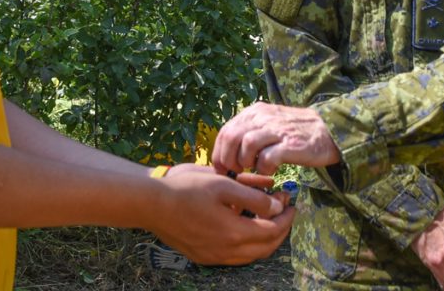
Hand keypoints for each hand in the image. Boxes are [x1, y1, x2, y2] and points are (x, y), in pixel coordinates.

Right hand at [148, 165, 295, 265]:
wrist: (152, 204)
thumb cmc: (186, 189)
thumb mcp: (223, 185)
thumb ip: (252, 197)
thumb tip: (275, 206)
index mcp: (234, 233)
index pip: (272, 231)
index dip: (286, 217)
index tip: (291, 203)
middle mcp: (226, 251)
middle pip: (265, 248)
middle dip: (280, 231)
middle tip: (285, 213)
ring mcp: (213, 257)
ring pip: (250, 255)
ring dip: (265, 240)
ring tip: (268, 220)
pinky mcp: (203, 257)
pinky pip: (234, 257)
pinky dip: (247, 245)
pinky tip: (244, 229)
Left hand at [211, 101, 339, 175]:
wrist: (328, 130)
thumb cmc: (294, 131)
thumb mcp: (268, 123)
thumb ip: (249, 132)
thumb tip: (227, 152)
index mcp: (254, 112)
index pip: (226, 130)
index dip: (219, 152)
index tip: (221, 167)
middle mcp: (263, 117)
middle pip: (232, 137)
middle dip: (228, 159)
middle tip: (235, 172)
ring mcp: (277, 130)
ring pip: (247, 144)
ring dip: (245, 162)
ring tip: (252, 170)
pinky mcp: (290, 144)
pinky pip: (268, 157)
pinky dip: (264, 168)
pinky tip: (269, 172)